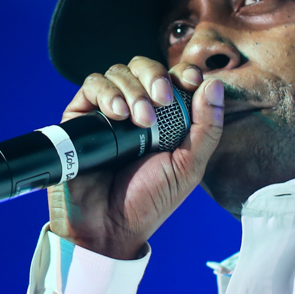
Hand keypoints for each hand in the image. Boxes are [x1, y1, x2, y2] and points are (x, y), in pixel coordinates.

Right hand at [47, 56, 224, 259]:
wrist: (108, 226)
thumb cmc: (149, 201)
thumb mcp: (189, 166)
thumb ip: (206, 127)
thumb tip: (214, 84)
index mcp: (166, 118)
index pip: (174, 77)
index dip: (183, 72)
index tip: (192, 80)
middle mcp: (136, 109)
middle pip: (144, 67)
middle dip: (155, 77)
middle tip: (163, 100)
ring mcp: (107, 111)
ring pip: (119, 72)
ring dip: (133, 89)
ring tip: (139, 121)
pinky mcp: (80, 117)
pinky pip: (91, 85)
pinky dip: (107, 93)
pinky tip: (118, 115)